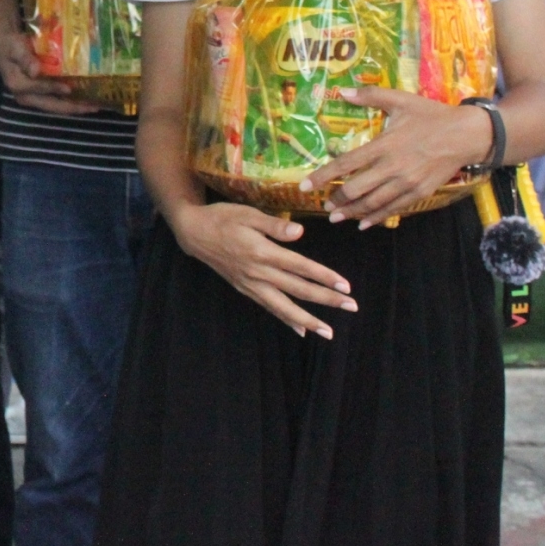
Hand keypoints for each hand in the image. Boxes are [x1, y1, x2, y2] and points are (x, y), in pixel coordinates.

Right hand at [0, 27, 102, 113]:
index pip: (40, 89)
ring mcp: (34, 97)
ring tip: (95, 105)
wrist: (3, 45)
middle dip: (74, 108)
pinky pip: (58, 100)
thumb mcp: (14, 48)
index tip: (72, 88)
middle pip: (53, 106)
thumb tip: (35, 71)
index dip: (55, 89)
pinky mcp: (40, 94)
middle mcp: (26, 96)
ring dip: (76, 106)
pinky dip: (72, 100)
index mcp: (19, 86)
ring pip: (57, 106)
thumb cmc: (9, 45)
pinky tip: (85, 97)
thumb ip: (24, 59)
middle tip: (94, 106)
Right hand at [169, 201, 355, 339]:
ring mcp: (251, 284)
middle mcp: (258, 272)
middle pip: (298, 290)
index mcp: (262, 252)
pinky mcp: (245, 289)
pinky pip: (269, 308)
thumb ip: (273, 225)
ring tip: (328, 332)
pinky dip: (286, 320)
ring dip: (308, 320)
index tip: (345, 286)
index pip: (300, 267)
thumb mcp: (246, 213)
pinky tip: (300, 330)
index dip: (324, 277)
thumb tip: (299, 232)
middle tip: (351, 307)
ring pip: (283, 307)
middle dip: (326, 300)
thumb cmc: (222, 218)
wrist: (193, 233)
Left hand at [309, 87, 493, 227]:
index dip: (322, 176)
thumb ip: (370, 96)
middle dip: (336, 200)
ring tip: (337, 217)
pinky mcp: (420, 193)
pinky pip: (394, 209)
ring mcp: (407, 183)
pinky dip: (377, 217)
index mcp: (383, 145)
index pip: (345, 164)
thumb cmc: (431, 115)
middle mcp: (392, 168)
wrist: (466, 135)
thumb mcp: (400, 100)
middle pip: (356, 189)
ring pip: (373, 203)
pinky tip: (365, 223)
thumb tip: (341, 91)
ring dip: (353, 212)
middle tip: (324, 206)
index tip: (305, 186)